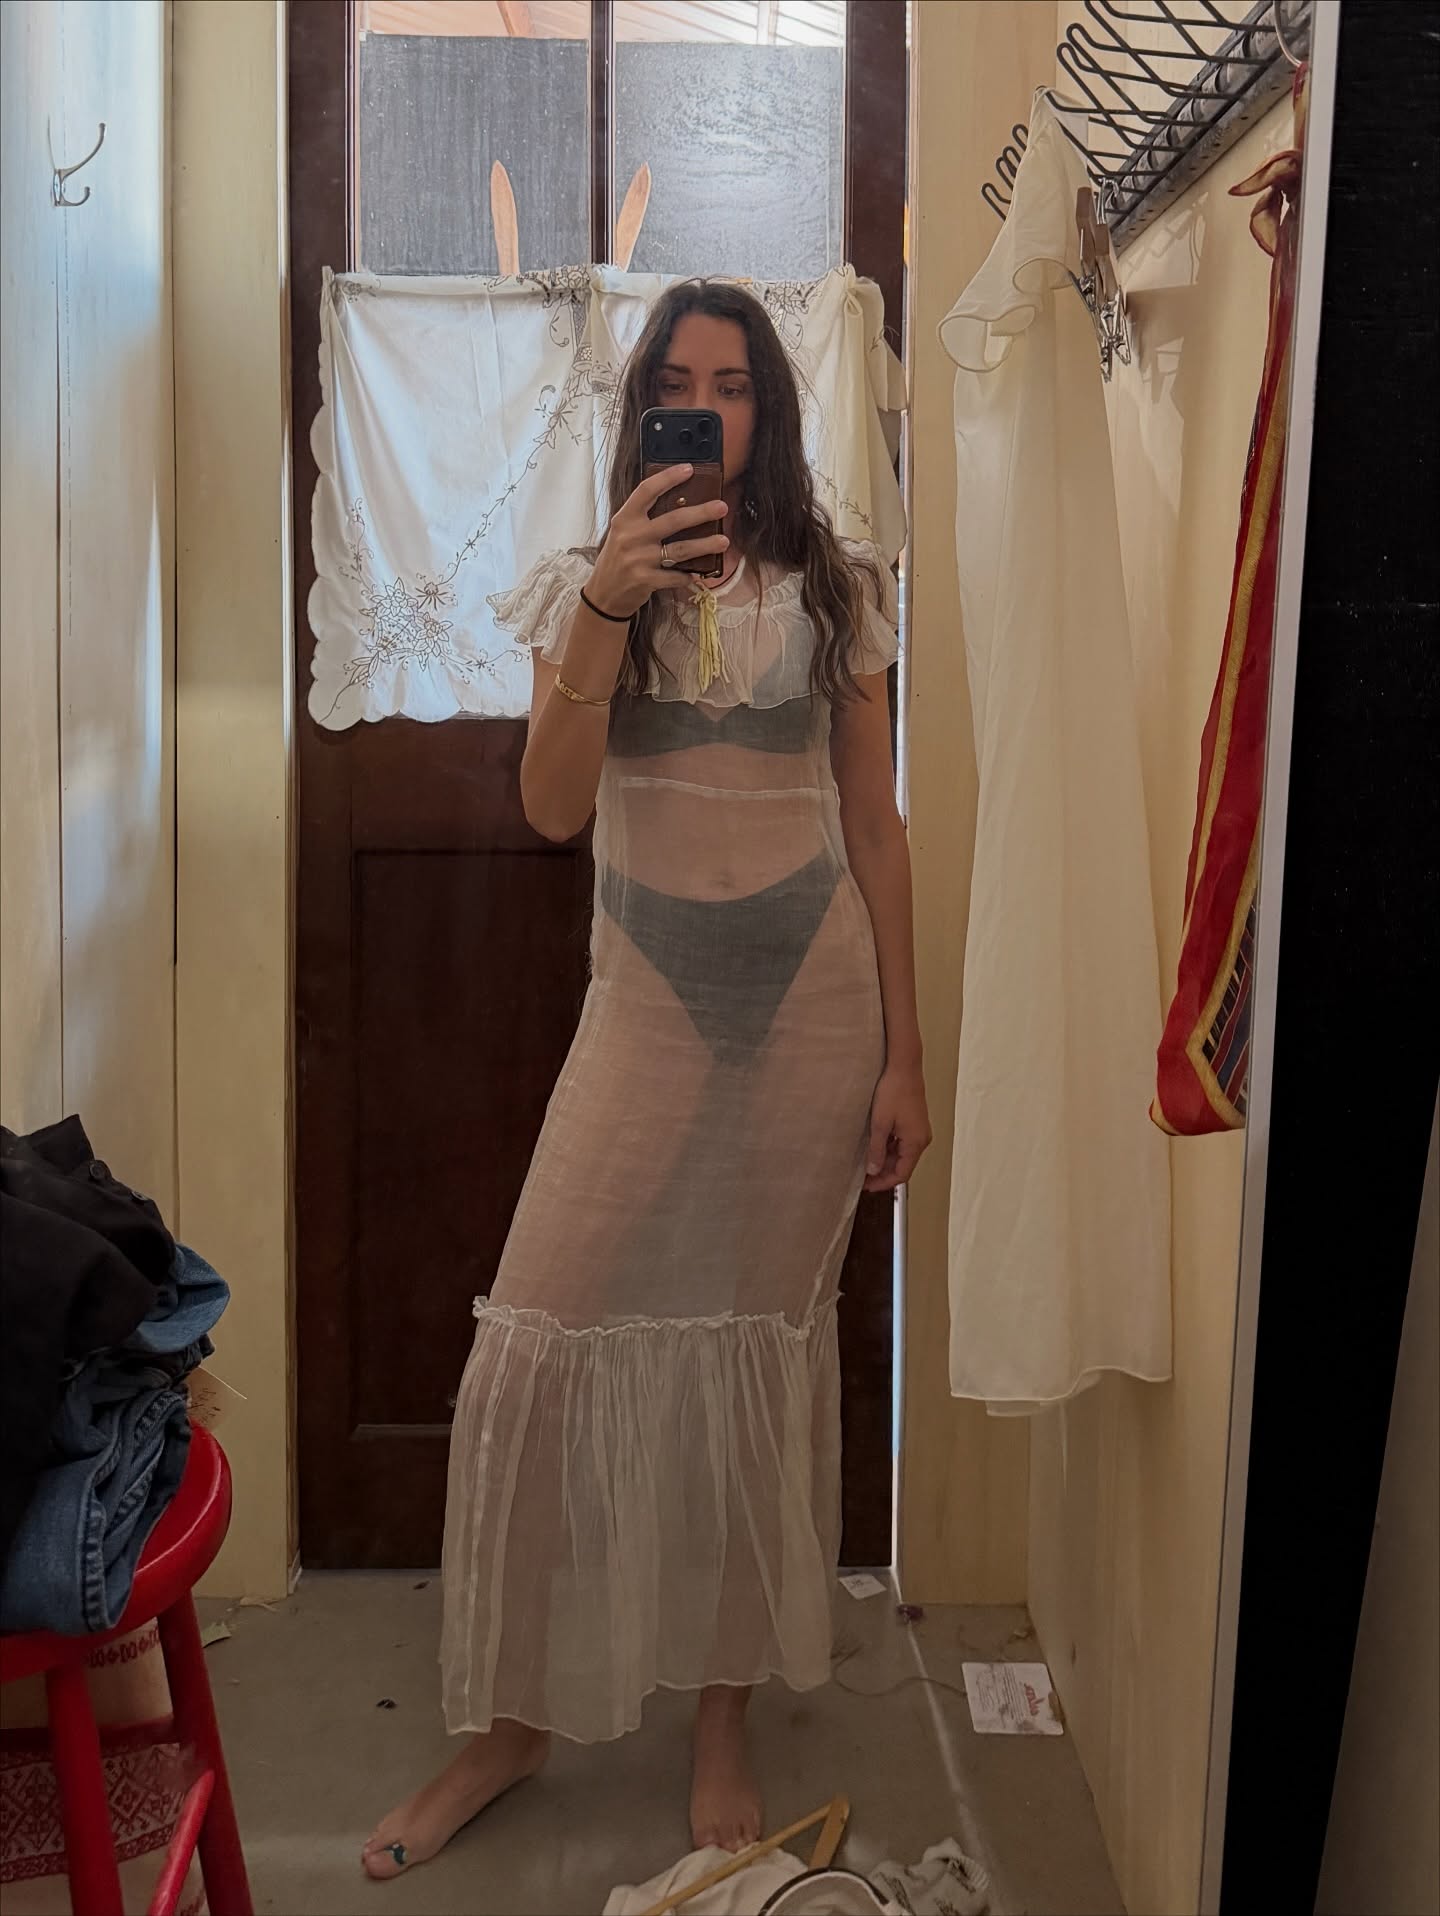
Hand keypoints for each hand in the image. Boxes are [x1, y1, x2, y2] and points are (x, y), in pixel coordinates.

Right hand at [586, 467, 729, 618]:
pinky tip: (698, 573)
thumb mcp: (623, 533)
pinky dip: (688, 575)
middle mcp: (631, 536)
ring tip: (723, 541)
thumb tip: (681, 502)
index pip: (647, 491)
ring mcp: (638, 559)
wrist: (603, 594)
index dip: (668, 478)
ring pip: (680, 550)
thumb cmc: (618, 558)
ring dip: (705, 545)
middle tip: (721, 507)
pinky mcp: (645, 580)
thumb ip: (643, 518)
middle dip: (701, 513)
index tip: (689, 469)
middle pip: (673, 520)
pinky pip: (675, 576)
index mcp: (625, 519)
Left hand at [864, 1063, 931, 1192]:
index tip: (868, 1186)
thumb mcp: (880, 1124)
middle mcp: (922, 1139)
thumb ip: (876, 1149)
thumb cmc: (893, 1091)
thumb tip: (873, 1170)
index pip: (902, 1174)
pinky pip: (903, 1143)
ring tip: (866, 1162)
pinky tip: (875, 1146)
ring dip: (885, 1160)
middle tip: (863, 1176)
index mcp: (916, 1142)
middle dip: (883, 1172)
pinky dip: (890, 1148)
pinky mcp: (915, 1123)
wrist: (904, 1067)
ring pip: (902, 1154)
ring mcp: (919, 1131)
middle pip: (903, 1165)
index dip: (884, 1182)